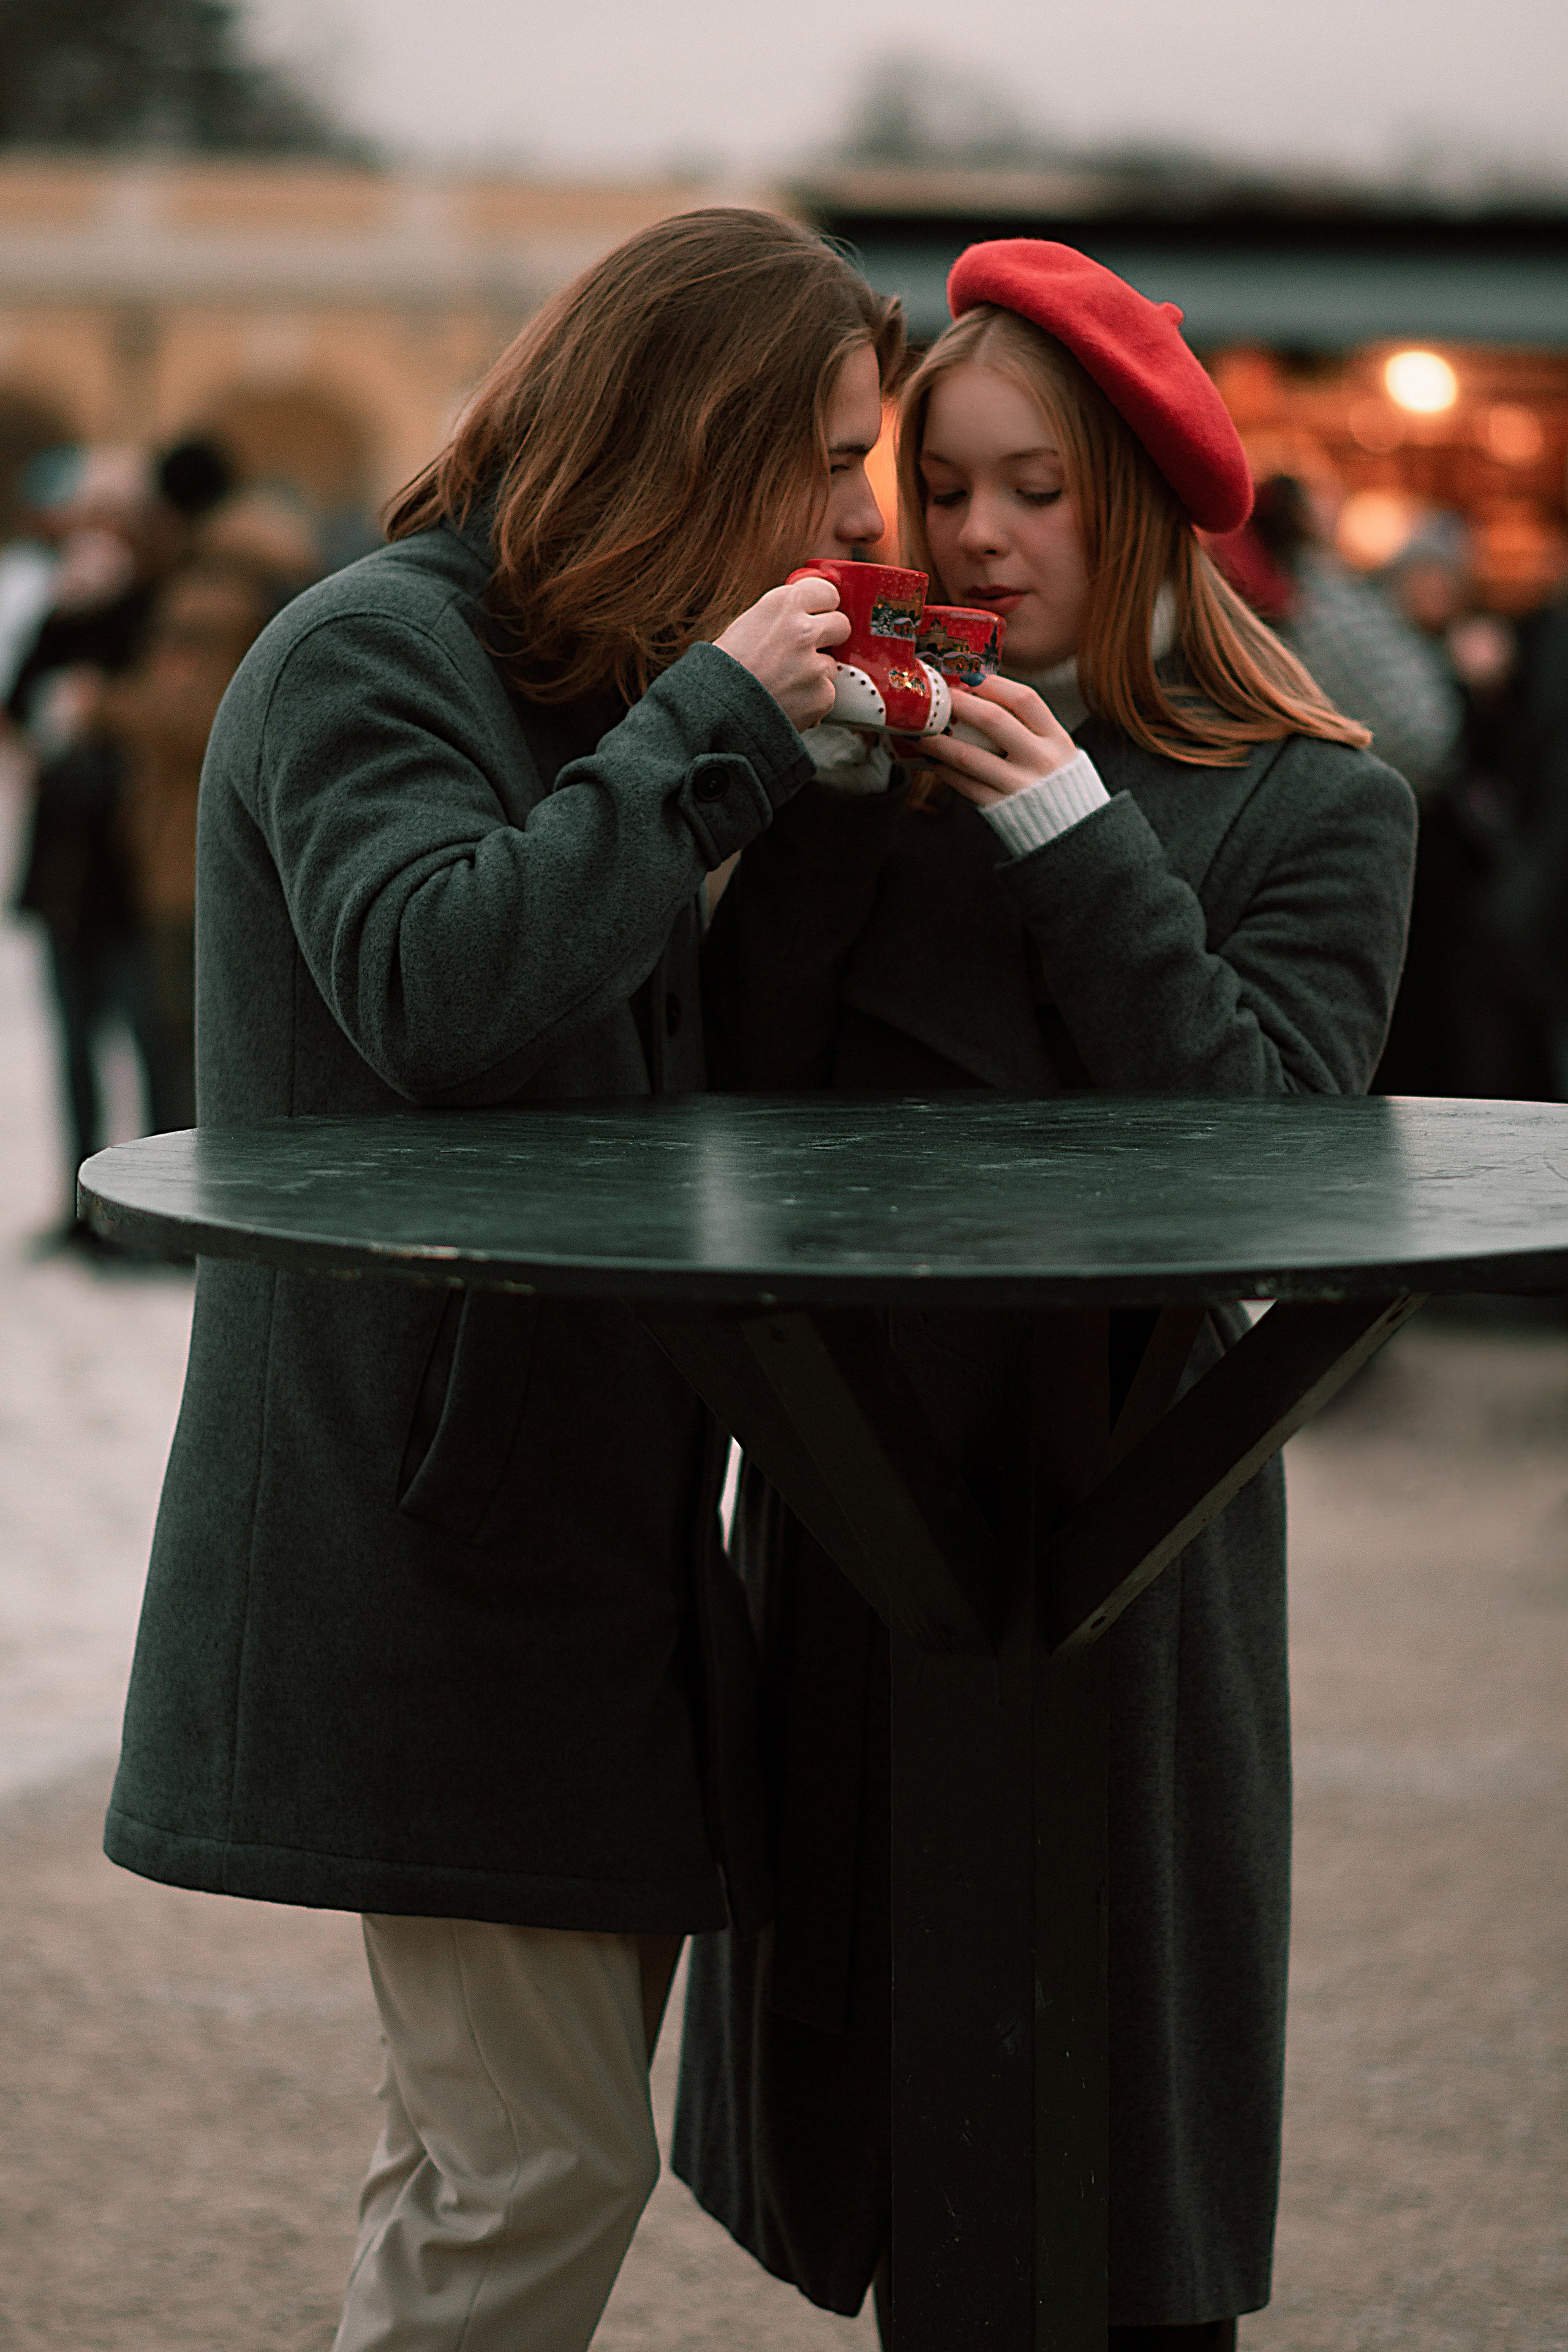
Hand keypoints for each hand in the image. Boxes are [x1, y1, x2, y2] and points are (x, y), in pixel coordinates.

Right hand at [714, 577, 849, 731]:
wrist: (713, 712)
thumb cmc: (724, 670)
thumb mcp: (748, 624)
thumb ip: (782, 616)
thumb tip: (809, 613)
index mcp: (783, 603)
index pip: (827, 592)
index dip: (821, 607)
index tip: (816, 614)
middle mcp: (802, 630)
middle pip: (841, 625)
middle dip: (828, 637)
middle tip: (806, 651)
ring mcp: (815, 664)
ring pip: (831, 665)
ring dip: (815, 675)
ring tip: (784, 684)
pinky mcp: (822, 696)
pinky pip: (826, 695)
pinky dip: (811, 702)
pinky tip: (787, 702)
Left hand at [915, 677, 1077, 806]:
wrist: (1071, 830)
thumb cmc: (1055, 780)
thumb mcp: (1055, 748)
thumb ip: (1028, 725)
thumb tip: (979, 693)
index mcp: (1057, 738)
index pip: (1025, 699)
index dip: (994, 684)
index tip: (968, 675)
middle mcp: (1041, 760)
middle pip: (993, 721)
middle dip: (959, 704)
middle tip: (936, 696)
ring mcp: (1019, 786)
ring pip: (968, 756)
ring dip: (938, 740)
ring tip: (919, 730)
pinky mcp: (1000, 808)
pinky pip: (964, 785)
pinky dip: (944, 770)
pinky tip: (931, 759)